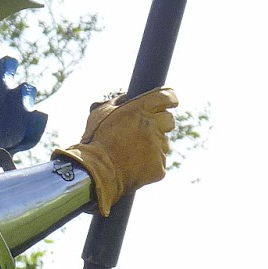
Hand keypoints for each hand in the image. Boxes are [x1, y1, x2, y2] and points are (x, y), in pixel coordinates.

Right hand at [57, 87, 176, 216]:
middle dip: (160, 123)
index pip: (166, 97)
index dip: (170, 98)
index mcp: (139, 110)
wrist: (96, 171)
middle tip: (145, 130)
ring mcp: (157, 148)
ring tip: (134, 152)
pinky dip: (151, 163)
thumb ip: (117, 102)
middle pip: (169, 120)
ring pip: (164, 143)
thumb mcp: (100, 113)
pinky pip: (160, 161)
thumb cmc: (96, 141)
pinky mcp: (159, 166)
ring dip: (154, 145)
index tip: (171, 102)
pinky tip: (135, 164)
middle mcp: (152, 126)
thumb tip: (127, 97)